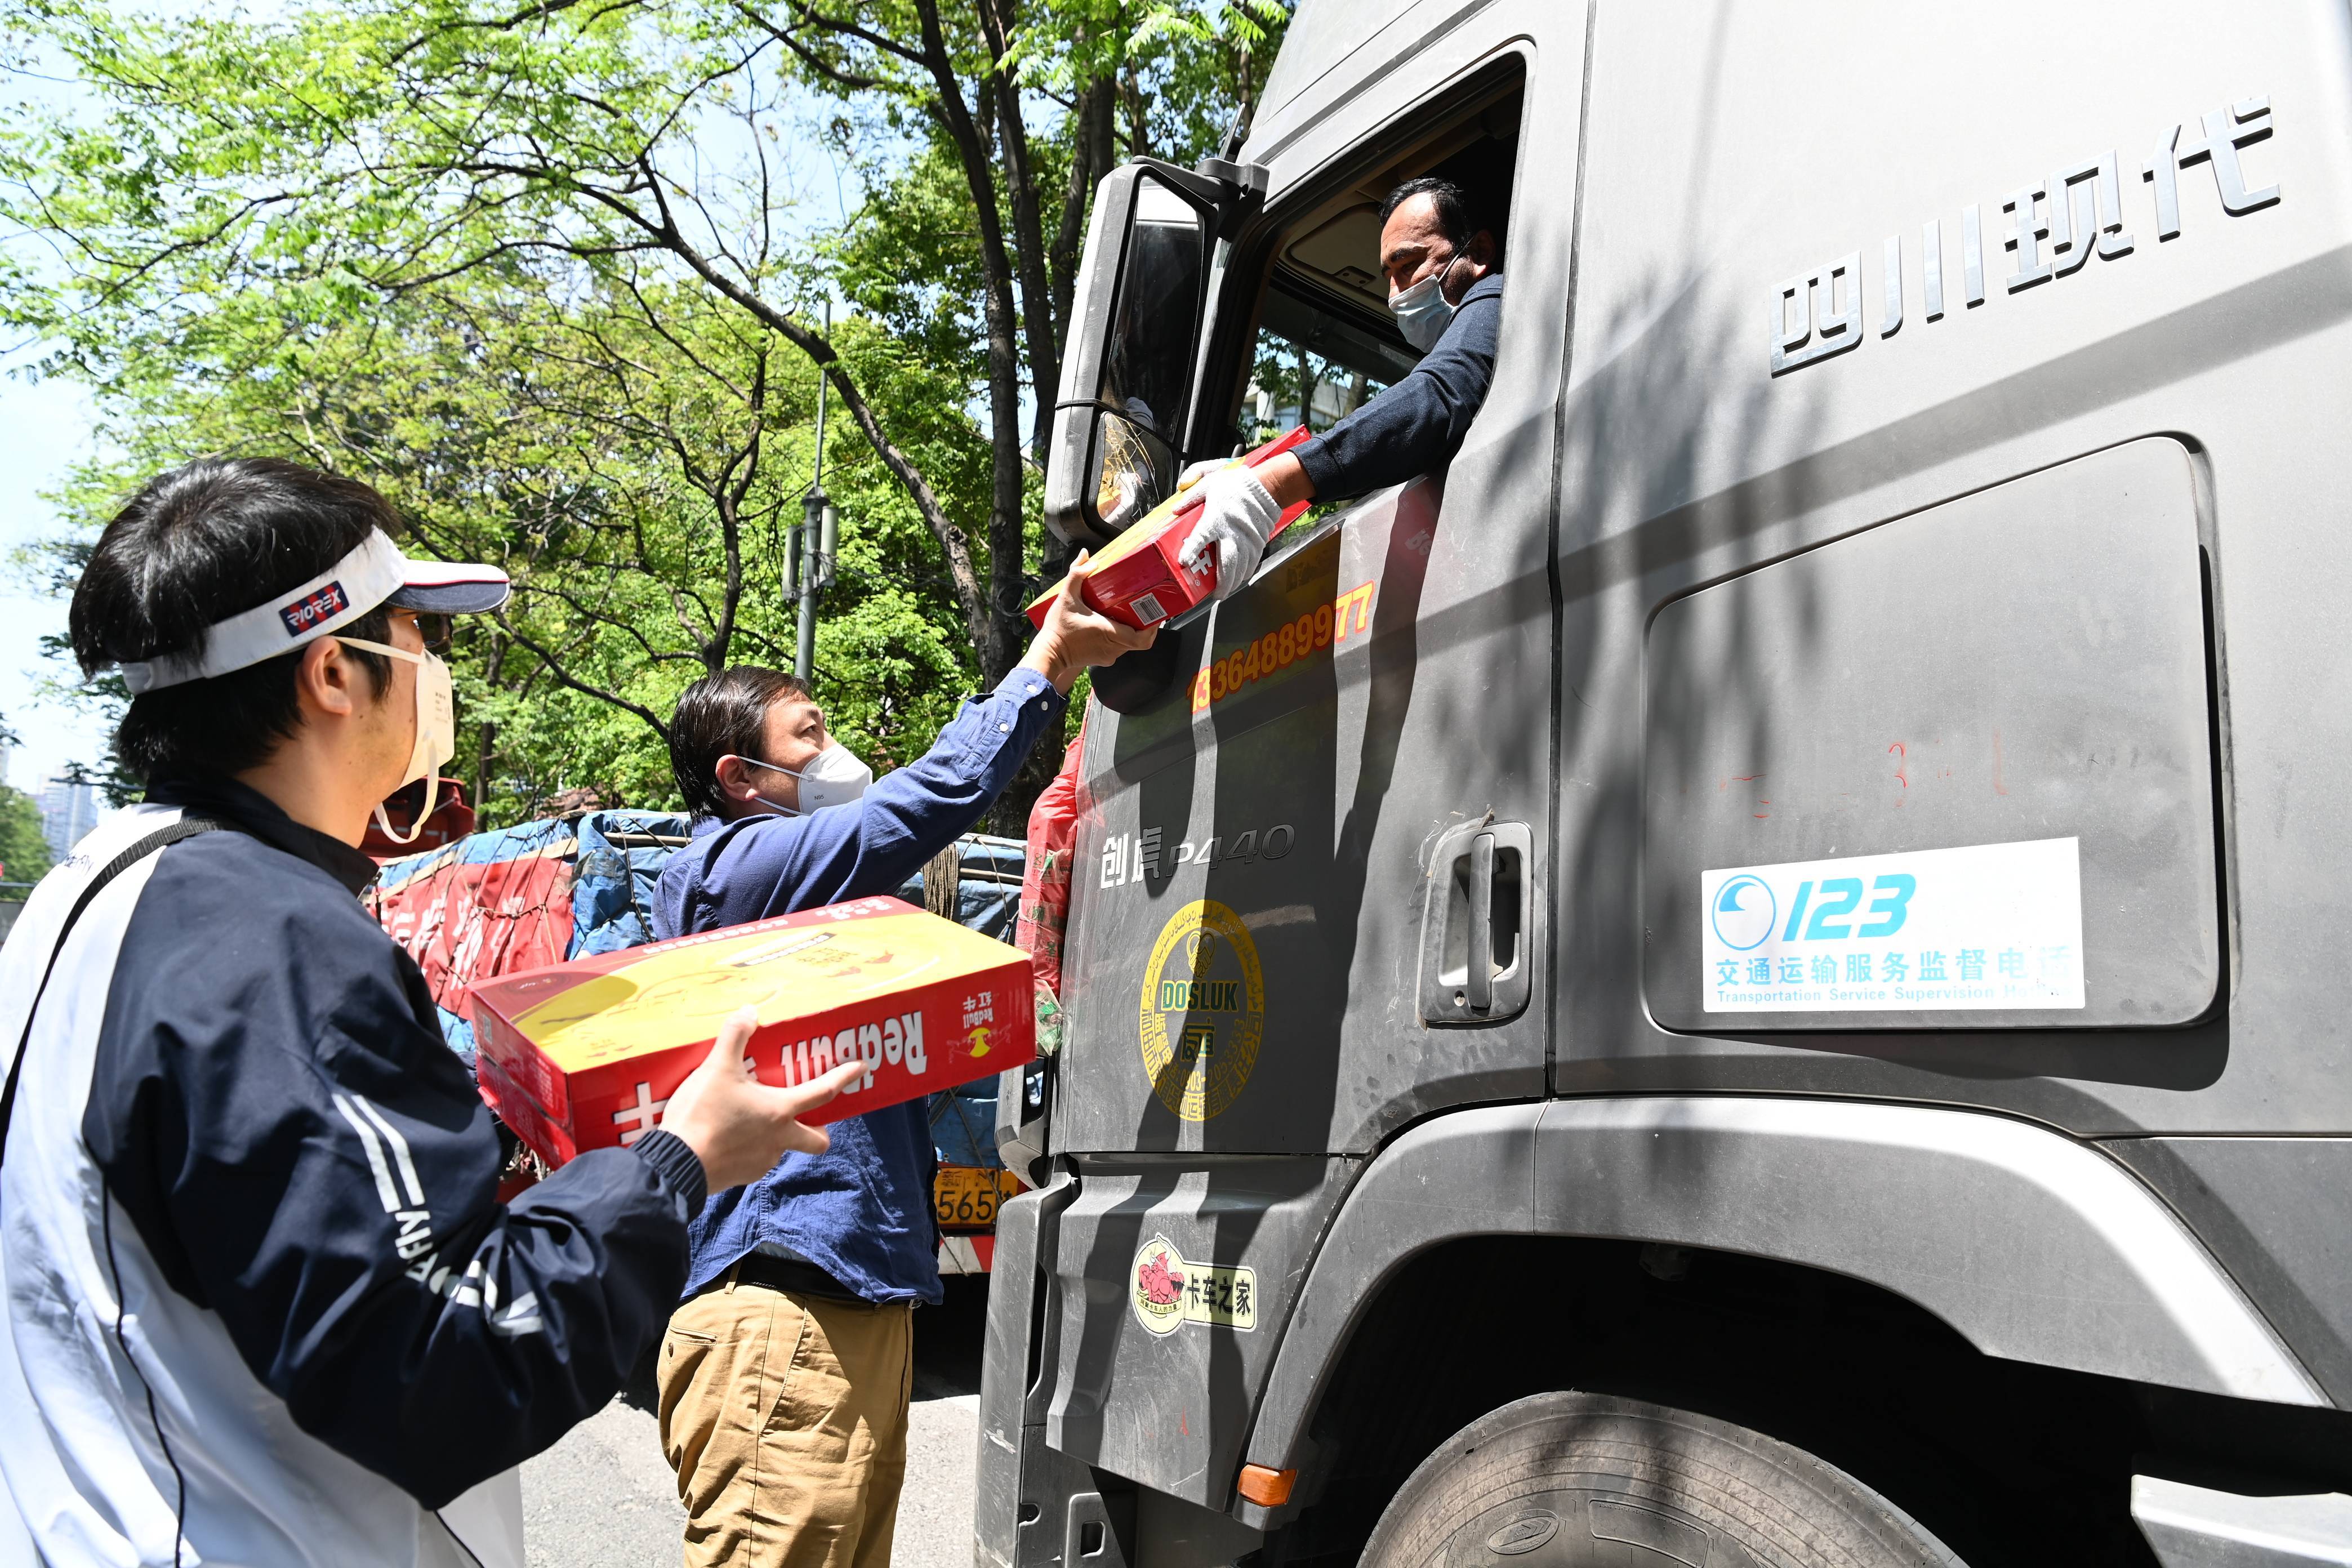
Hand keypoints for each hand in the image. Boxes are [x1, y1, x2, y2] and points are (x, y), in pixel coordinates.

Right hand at [659, 1007, 866, 1191]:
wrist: (677, 1163)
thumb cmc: (703, 1114)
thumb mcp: (717, 1068)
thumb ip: (734, 1036)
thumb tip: (749, 1012)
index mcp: (780, 1110)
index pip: (823, 1091)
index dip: (845, 1077)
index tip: (863, 1068)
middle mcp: (780, 1139)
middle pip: (818, 1140)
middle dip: (820, 1129)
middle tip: (807, 1114)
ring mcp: (763, 1161)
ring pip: (783, 1148)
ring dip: (778, 1135)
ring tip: (753, 1119)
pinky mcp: (743, 1176)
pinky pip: (756, 1160)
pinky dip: (751, 1148)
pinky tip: (731, 1137)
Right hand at [1023, 550, 1156, 690]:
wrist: (1048, 654)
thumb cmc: (1058, 628)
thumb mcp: (1066, 596)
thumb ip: (1076, 573)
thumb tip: (1087, 556)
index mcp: (1109, 632)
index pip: (1142, 638)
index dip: (1153, 628)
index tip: (1156, 615)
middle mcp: (1113, 648)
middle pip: (1139, 640)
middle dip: (1144, 626)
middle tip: (1144, 609)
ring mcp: (1108, 656)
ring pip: (1129, 645)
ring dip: (1131, 631)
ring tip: (1127, 614)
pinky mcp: (1102, 660)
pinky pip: (1118, 649)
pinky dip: (1119, 638)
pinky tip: (1112, 625)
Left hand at [1175, 462, 1281, 600]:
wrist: (1265, 485)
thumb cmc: (1235, 483)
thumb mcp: (1208, 480)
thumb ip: (1190, 493)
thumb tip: (1176, 508)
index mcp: (1215, 518)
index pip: (1201, 536)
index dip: (1192, 550)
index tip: (1184, 562)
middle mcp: (1232, 532)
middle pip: (1227, 563)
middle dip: (1222, 582)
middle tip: (1216, 595)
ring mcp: (1247, 539)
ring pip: (1241, 567)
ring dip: (1234, 582)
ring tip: (1225, 592)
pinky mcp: (1258, 542)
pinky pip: (1252, 562)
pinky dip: (1245, 573)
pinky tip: (1240, 578)